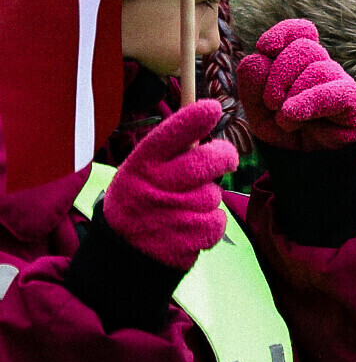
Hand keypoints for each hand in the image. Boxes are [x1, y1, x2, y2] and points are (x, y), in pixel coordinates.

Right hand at [103, 100, 236, 270]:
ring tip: (185, 206)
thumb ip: (170, 153)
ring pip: (214, 194)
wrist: (122, 253)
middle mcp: (153, 187)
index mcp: (140, 166)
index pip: (168, 136)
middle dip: (224, 156)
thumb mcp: (141, 172)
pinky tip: (190, 227)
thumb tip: (206, 118)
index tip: (212, 108)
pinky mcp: (186, 239)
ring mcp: (170, 215)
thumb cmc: (142, 200)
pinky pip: (217, 221)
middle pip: (207, 161)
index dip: (192, 120)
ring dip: (209, 199)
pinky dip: (211, 224)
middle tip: (225, 158)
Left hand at [236, 18, 355, 150]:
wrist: (304, 163)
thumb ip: (251, 83)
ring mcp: (340, 83)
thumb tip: (259, 58)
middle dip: (278, 75)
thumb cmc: (283, 130)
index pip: (301, 31)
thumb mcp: (257, 108)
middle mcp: (322, 67)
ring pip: (318, 68)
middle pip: (303, 48)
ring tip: (284, 120)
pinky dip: (307, 102)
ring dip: (292, 94)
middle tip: (270, 103)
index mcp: (299, 62)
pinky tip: (292, 116)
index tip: (266, 48)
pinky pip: (334, 90)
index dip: (284, 32)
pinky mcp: (354, 102)